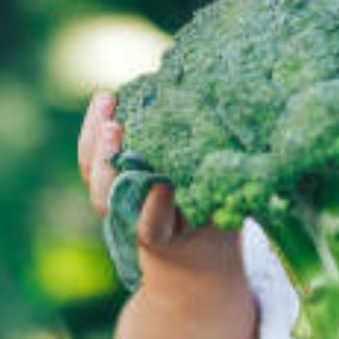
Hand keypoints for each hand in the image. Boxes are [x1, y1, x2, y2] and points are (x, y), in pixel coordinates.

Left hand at [78, 91, 241, 278]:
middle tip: (117, 130)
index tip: (162, 185)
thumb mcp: (228, 207)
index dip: (154, 207)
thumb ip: (228, 192)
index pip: (152, 226)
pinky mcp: (112, 175)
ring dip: (97, 138)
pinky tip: (107, 98)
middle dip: (110, 165)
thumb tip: (247, 163)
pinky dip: (95, 127)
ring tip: (107, 102)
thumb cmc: (217, 217)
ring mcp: (119, 197)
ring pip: (95, 175)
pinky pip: (92, 155)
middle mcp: (135, 217)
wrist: (193, 240)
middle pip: (109, 198)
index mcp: (166, 234)